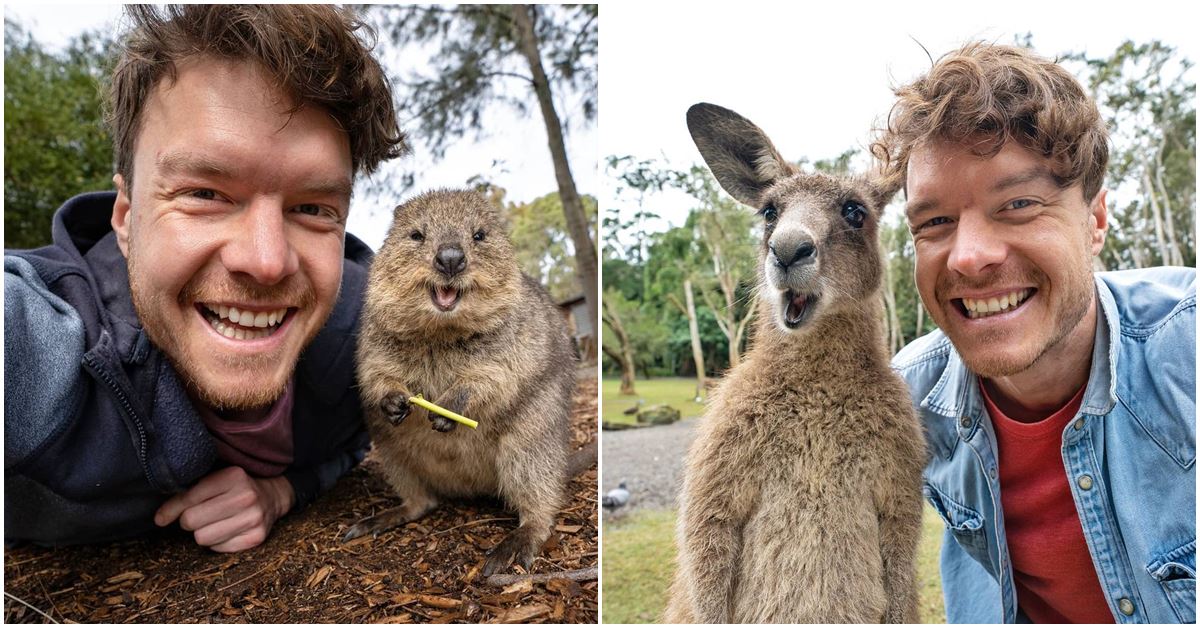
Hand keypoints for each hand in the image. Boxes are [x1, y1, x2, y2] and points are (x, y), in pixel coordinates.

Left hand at [154, 466, 294, 551]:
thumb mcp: (215, 479)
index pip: (188, 499)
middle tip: (200, 514)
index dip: (171, 510)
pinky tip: (228, 530)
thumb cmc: (234, 488)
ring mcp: (254, 518)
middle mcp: (246, 496)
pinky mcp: (256, 537)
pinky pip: (217, 549)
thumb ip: (187, 492)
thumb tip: (159, 519)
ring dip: (204, 532)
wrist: (272, 496)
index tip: (162, 517)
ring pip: (202, 538)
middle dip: (190, 520)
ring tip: (215, 522)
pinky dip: (218, 542)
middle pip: (191, 521)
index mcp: (233, 476)